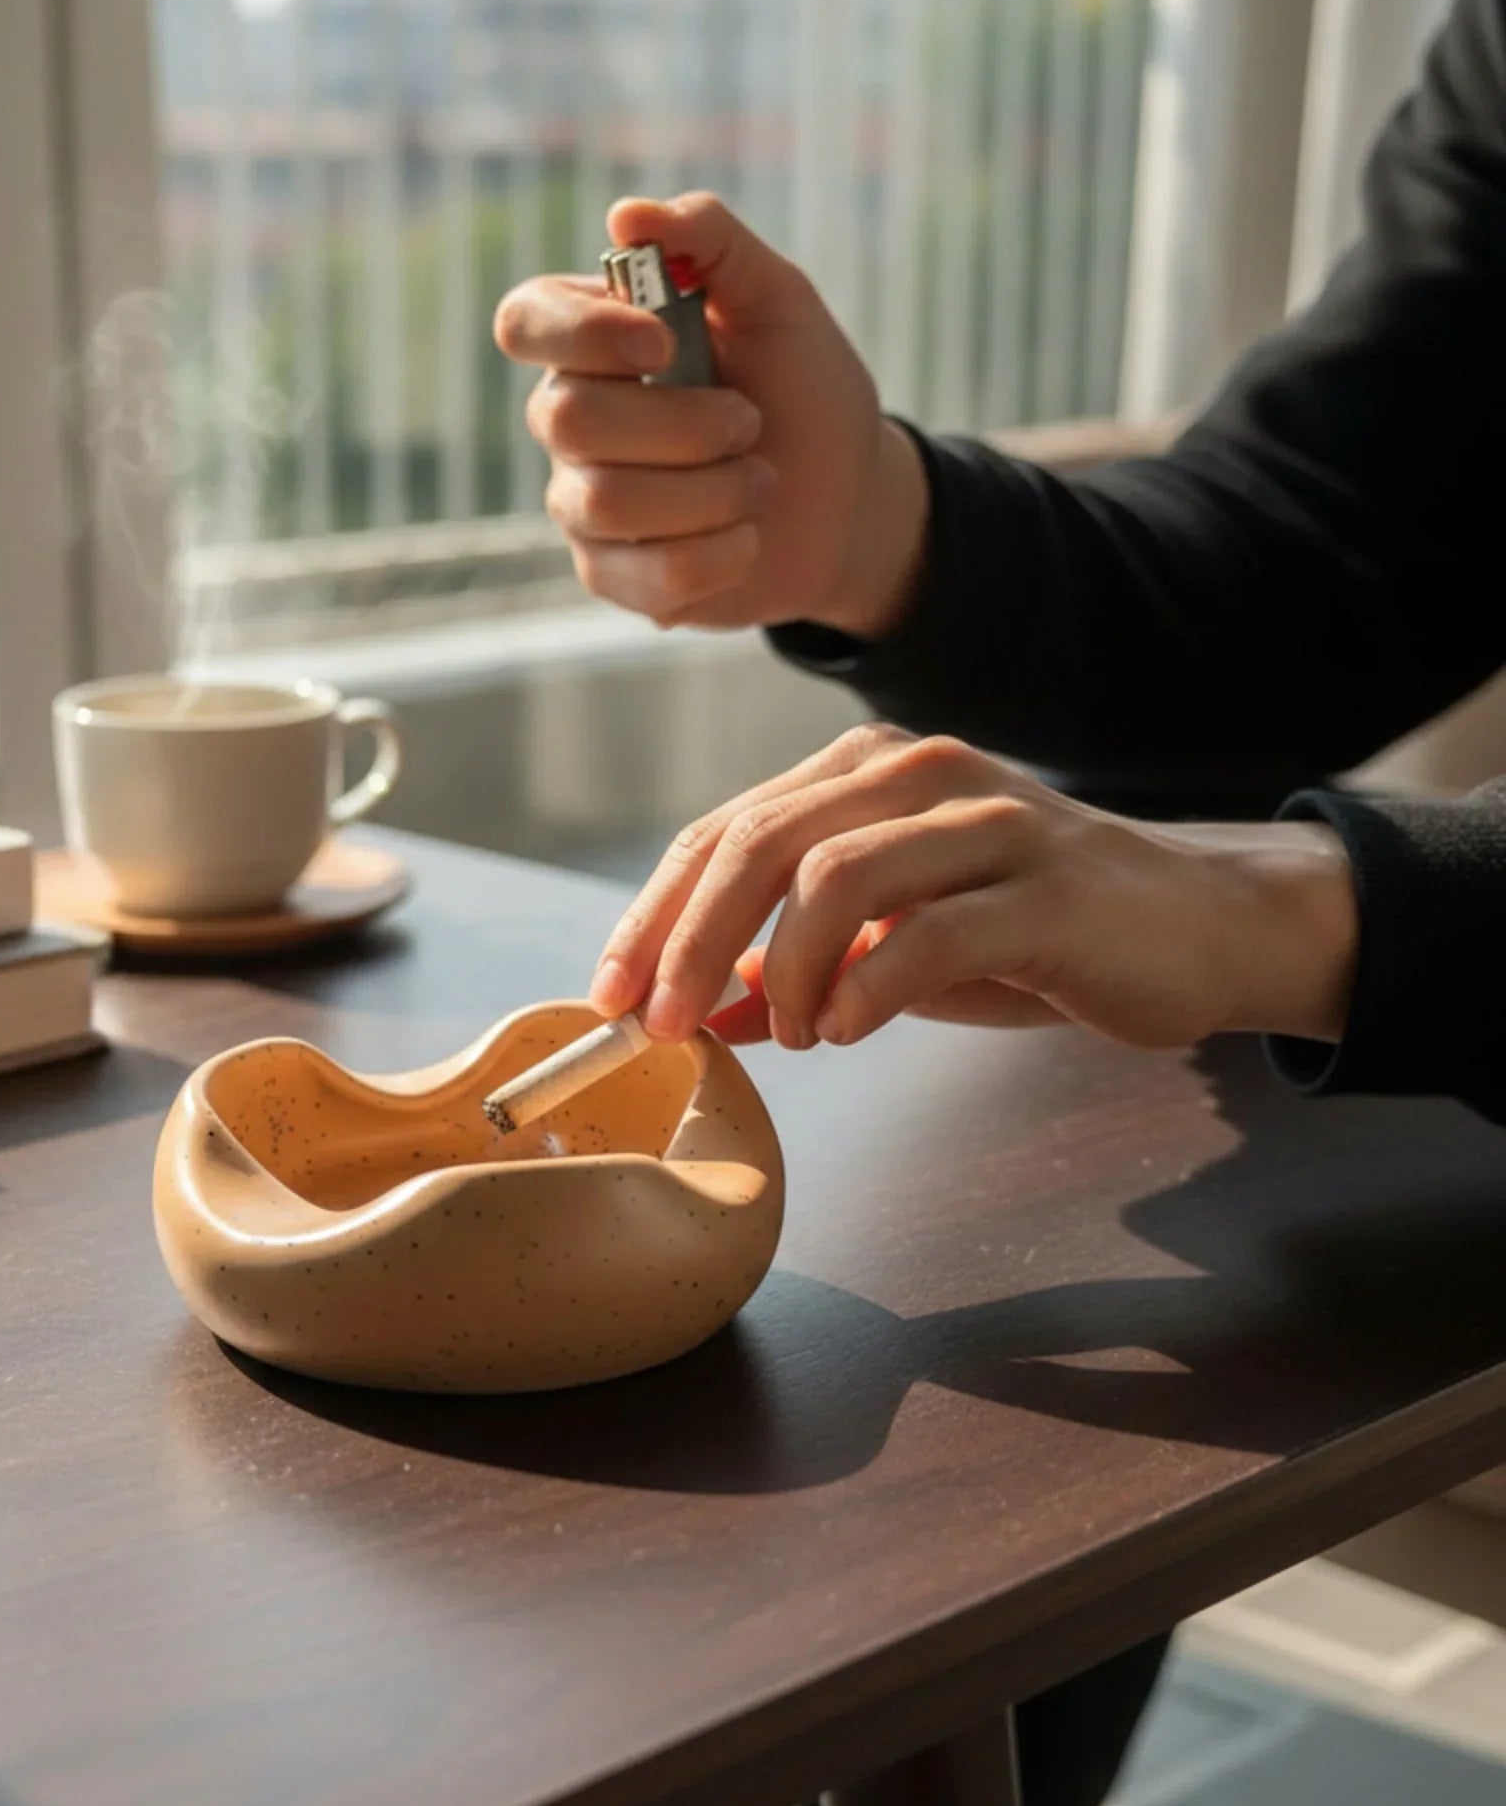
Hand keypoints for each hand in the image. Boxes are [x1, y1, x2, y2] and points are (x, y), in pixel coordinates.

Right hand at [493, 192, 927, 639]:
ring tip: (760, 483)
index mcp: (595, 338)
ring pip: (608, 502)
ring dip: (713, 492)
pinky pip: (647, 573)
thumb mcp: (779, 301)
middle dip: (681, 425)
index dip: (583, 335)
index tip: (662, 345)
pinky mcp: (610, 573)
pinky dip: (721, 554)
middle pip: (566, 419)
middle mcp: (570, 418)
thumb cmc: (804, 391)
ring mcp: (582, 501)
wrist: (847, 500)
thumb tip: (627, 216)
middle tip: (749, 423)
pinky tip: (749, 539)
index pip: (525, 321)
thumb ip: (713, 243)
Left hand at [592, 724, 1359, 1054]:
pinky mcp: (1047, 887)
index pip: (725, 832)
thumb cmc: (1030, 935)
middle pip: (761, 844)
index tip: (612, 995)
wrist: (1194, 927)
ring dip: (786, 969)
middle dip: (691, 942)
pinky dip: (868, 987)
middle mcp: (917, 773)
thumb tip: (705, 1011)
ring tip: (793, 1033)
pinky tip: (849, 1028)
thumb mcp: (895, 947)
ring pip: (835, 876)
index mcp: (864, 772)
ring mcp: (987, 821)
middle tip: (664, 1025)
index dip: (654, 915)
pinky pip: (930, 931)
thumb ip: (800, 967)